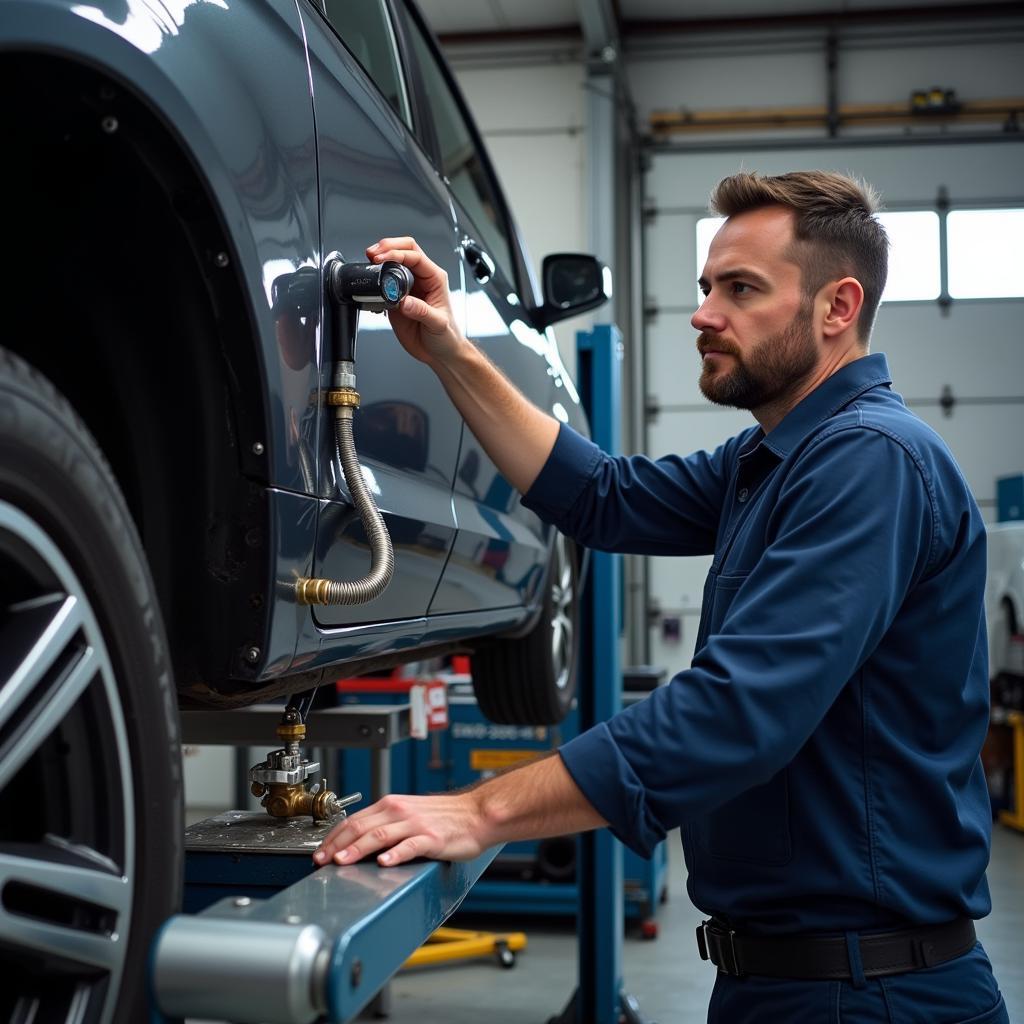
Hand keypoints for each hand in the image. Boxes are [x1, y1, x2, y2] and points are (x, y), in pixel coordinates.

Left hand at [312, 790, 491, 867]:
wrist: (477, 814)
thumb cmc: (445, 818)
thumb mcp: (409, 814)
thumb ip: (386, 824)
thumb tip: (358, 841)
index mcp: (392, 806)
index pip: (354, 820)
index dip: (334, 837)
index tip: (320, 852)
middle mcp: (400, 812)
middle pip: (361, 827)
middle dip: (338, 845)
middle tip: (322, 861)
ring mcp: (416, 825)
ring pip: (380, 835)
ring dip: (357, 849)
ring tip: (342, 861)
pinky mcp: (432, 838)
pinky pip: (410, 846)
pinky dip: (395, 854)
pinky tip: (384, 862)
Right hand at [367, 237, 464, 365]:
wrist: (440, 353)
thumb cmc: (447, 337)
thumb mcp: (438, 324)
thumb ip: (422, 312)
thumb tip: (404, 301)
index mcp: (435, 279)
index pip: (415, 256)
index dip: (397, 253)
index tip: (383, 259)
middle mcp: (421, 280)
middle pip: (404, 250)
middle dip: (387, 247)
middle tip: (373, 254)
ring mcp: (407, 288)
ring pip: (392, 263)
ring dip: (379, 259)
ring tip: (368, 263)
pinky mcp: (396, 299)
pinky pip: (383, 282)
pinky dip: (375, 278)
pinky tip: (369, 282)